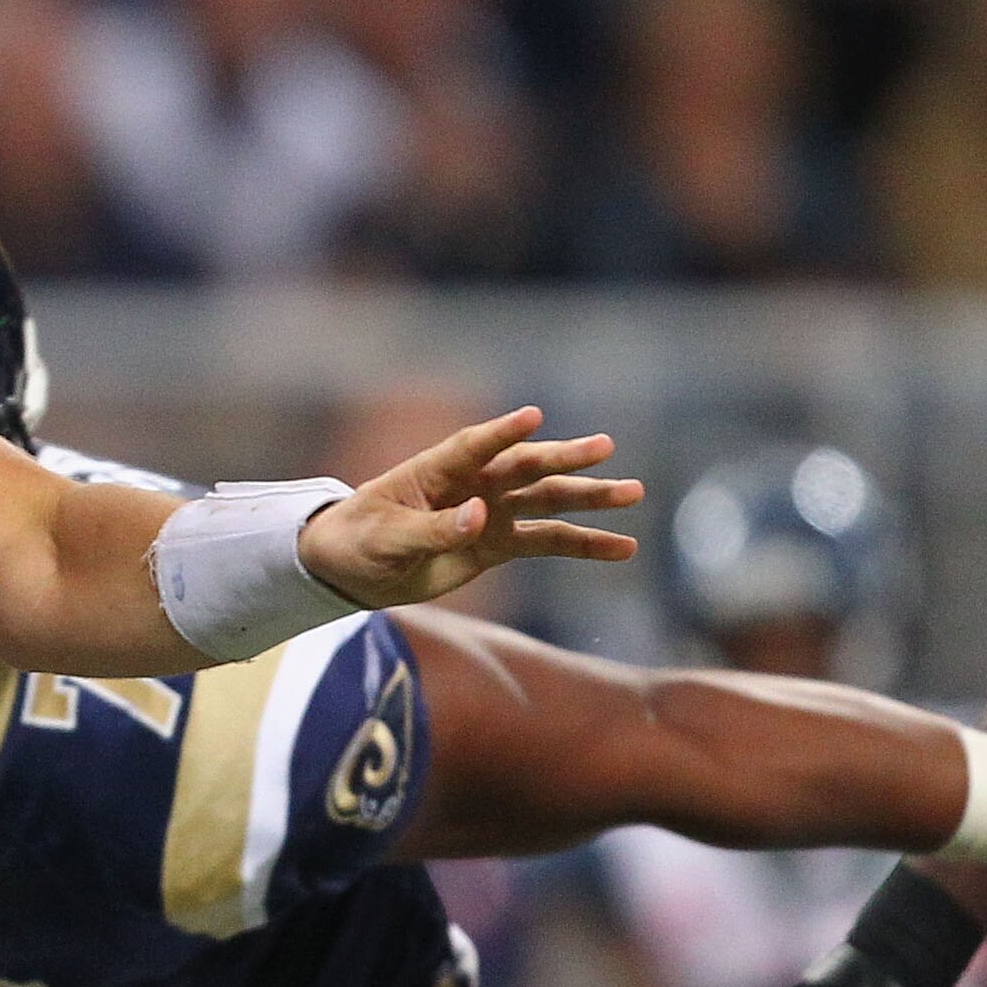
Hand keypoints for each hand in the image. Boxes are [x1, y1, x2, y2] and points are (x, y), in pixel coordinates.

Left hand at [299, 406, 639, 608]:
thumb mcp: (387, 538)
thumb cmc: (359, 541)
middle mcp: (471, 483)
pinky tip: (622, 547)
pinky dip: (584, 544)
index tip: (532, 417)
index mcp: (433, 470)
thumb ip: (432, 530)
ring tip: (632, 493)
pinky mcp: (498, 542)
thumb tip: (479, 517)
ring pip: (546, 499)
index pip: (471, 446)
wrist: (353, 568)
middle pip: (523, 466)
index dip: (500, 433)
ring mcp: (489, 511)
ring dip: (588, 498)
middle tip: (604, 448)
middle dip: (563, 458)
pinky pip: (548, 540)